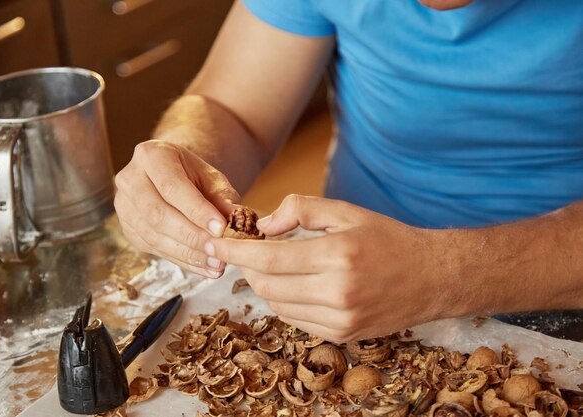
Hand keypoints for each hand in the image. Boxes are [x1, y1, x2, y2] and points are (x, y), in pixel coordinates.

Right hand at [115, 141, 239, 277]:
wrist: (174, 178)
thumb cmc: (195, 176)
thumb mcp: (213, 180)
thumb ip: (223, 199)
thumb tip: (236, 221)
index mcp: (152, 155)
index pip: (172, 186)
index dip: (196, 210)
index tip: (220, 229)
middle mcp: (130, 179)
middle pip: (157, 214)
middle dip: (191, 236)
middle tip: (218, 251)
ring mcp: (124, 206)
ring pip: (154, 236)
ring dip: (188, 254)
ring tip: (216, 263)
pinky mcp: (128, 229)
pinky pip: (154, 249)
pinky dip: (182, 260)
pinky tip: (204, 266)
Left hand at [208, 194, 446, 341]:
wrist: (432, 277)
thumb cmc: (389, 239)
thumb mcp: (347, 212)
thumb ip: (301, 210)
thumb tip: (264, 225)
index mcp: (338, 256)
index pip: (269, 259)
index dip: (236, 251)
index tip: (217, 242)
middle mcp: (338, 293)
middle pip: (266, 285)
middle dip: (248, 267)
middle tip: (250, 250)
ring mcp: (340, 320)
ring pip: (277, 305)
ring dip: (266, 284)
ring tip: (276, 265)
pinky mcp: (342, 335)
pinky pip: (295, 320)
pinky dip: (285, 300)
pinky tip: (296, 284)